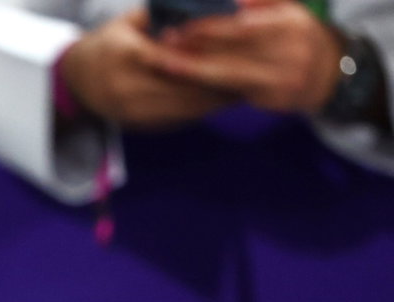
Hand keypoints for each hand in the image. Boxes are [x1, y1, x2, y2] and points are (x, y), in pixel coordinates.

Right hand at [60, 8, 239, 127]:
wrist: (76, 79)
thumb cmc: (109, 43)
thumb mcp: (130, 21)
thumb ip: (162, 16)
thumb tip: (206, 9)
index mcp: (125, 55)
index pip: (175, 55)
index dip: (206, 53)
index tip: (235, 48)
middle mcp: (127, 86)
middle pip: (184, 84)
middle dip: (218, 78)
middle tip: (249, 70)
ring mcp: (133, 109)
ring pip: (185, 105)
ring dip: (216, 97)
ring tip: (243, 85)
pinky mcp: (139, 124)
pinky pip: (178, 118)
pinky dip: (202, 108)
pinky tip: (222, 99)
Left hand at [149, 0, 344, 113]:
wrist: (332, 74)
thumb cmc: (301, 37)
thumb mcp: (290, 11)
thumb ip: (263, 1)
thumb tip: (233, 0)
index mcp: (289, 24)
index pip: (241, 26)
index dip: (209, 28)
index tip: (180, 27)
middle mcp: (287, 51)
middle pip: (232, 51)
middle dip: (195, 49)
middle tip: (162, 47)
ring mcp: (281, 78)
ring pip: (229, 75)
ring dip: (195, 71)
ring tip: (166, 65)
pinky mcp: (273, 99)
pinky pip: (233, 92)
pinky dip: (208, 87)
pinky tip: (186, 84)